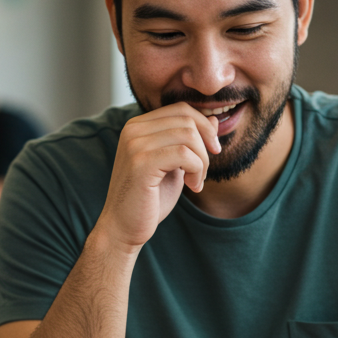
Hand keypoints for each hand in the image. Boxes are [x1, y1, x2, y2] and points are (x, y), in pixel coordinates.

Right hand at [96, 104, 220, 250]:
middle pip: (187, 120)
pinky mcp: (141, 163)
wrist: (123, 228)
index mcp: (137, 126)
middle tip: (202, 172)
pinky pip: (184, 154)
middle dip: (205, 145)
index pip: (181, 109)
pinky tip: (192, 186)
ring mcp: (135, 145)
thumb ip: (188, 141)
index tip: (212, 151)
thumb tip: (214, 118)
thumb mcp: (174, 165)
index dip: (204, 127)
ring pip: (188, 135)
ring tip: (196, 181)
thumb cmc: (148, 199)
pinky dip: (196, 170)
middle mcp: (133, 130)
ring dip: (202, 161)